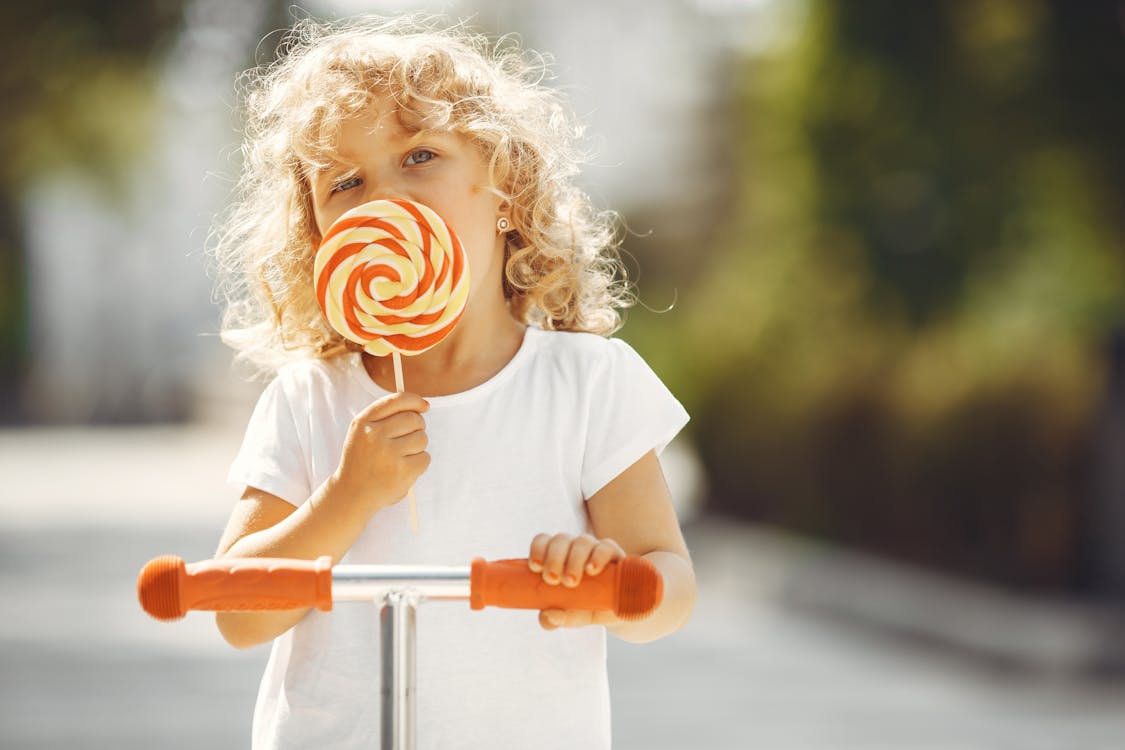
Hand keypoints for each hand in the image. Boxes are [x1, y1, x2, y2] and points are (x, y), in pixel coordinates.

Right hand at [334, 392, 430, 510]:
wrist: (352, 493)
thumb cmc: (364, 459)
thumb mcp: (363, 432)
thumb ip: (387, 416)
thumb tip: (423, 405)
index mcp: (363, 422)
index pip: (397, 400)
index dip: (415, 401)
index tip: (424, 406)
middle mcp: (374, 435)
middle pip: (414, 419)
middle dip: (418, 427)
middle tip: (409, 439)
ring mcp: (389, 454)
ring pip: (422, 438)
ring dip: (418, 446)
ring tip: (403, 456)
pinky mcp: (402, 471)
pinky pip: (425, 458)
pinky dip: (420, 463)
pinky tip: (404, 469)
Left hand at [528, 533, 625, 629]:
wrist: (618, 611)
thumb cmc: (589, 608)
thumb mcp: (573, 617)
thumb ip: (559, 619)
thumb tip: (547, 616)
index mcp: (558, 557)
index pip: (543, 541)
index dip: (537, 550)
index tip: (535, 568)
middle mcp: (574, 548)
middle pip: (561, 540)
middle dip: (554, 558)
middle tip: (553, 580)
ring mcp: (594, 549)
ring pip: (582, 542)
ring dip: (574, 559)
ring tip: (571, 581)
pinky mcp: (615, 554)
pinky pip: (606, 547)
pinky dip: (598, 556)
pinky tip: (592, 570)